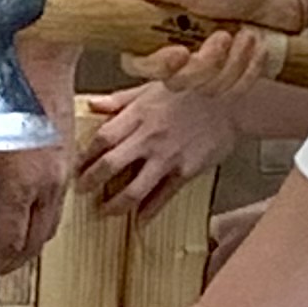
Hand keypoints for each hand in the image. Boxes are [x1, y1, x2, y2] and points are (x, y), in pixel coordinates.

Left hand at [0, 28, 75, 278]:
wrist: (40, 56)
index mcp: (20, 185)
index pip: (8, 243)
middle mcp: (48, 186)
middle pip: (34, 244)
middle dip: (11, 263)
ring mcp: (63, 174)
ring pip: (51, 228)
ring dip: (29, 246)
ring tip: (6, 250)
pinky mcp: (69, 160)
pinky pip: (58, 206)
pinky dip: (42, 223)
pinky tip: (25, 217)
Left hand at [77, 80, 242, 218]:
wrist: (232, 100)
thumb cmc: (192, 90)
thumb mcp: (152, 86)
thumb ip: (120, 99)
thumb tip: (92, 105)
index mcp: (138, 115)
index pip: (101, 139)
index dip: (84, 155)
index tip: (74, 165)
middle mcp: (149, 137)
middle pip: (109, 165)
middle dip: (90, 182)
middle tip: (80, 191)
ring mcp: (167, 157)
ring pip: (133, 189)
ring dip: (115, 205)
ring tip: (105, 212)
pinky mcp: (186, 171)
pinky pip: (163, 197)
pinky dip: (149, 212)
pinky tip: (140, 220)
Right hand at [134, 22, 278, 98]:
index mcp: (162, 28)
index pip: (138, 64)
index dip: (156, 66)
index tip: (178, 52)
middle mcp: (182, 50)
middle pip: (176, 83)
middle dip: (205, 63)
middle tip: (221, 35)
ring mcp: (209, 65)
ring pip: (208, 89)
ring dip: (231, 61)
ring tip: (244, 32)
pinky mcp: (235, 75)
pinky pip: (234, 89)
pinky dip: (249, 66)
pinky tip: (255, 42)